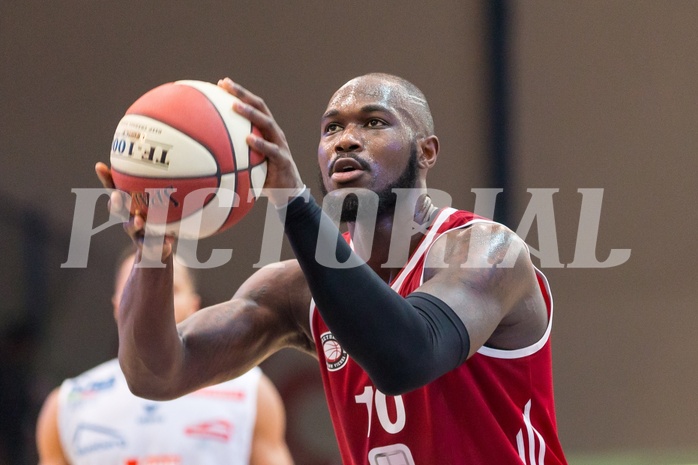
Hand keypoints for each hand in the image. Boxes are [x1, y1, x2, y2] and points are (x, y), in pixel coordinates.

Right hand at [94, 162, 173, 259]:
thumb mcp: (157, 201)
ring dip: (133, 223)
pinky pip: (151, 245)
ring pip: (130, 228)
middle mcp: (127, 217)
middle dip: (115, 202)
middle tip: (118, 196)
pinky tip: (170, 240)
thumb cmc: (156, 218)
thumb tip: (175, 158)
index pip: (114, 189)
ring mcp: (136, 233)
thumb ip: (160, 185)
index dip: (106, 178)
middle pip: (117, 209)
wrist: (155, 249)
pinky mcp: (147, 246)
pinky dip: (160, 243)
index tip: (100, 166)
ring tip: (138, 219)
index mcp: (127, 205)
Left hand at [217, 78, 305, 205]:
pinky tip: (249, 140)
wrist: (287, 193)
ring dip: (251, 114)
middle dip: (243, 94)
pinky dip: (260, 144)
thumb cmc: (264, 175)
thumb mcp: (248, 161)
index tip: (221, 83)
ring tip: (235, 106)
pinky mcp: (283, 159)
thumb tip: (206, 152)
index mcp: (266, 130)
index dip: (239, 93)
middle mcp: (274, 132)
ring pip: (267, 123)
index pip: (253, 106)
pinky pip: (271, 150)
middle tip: (226, 85)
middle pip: (260, 107)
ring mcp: (280, 144)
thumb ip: (234, 153)